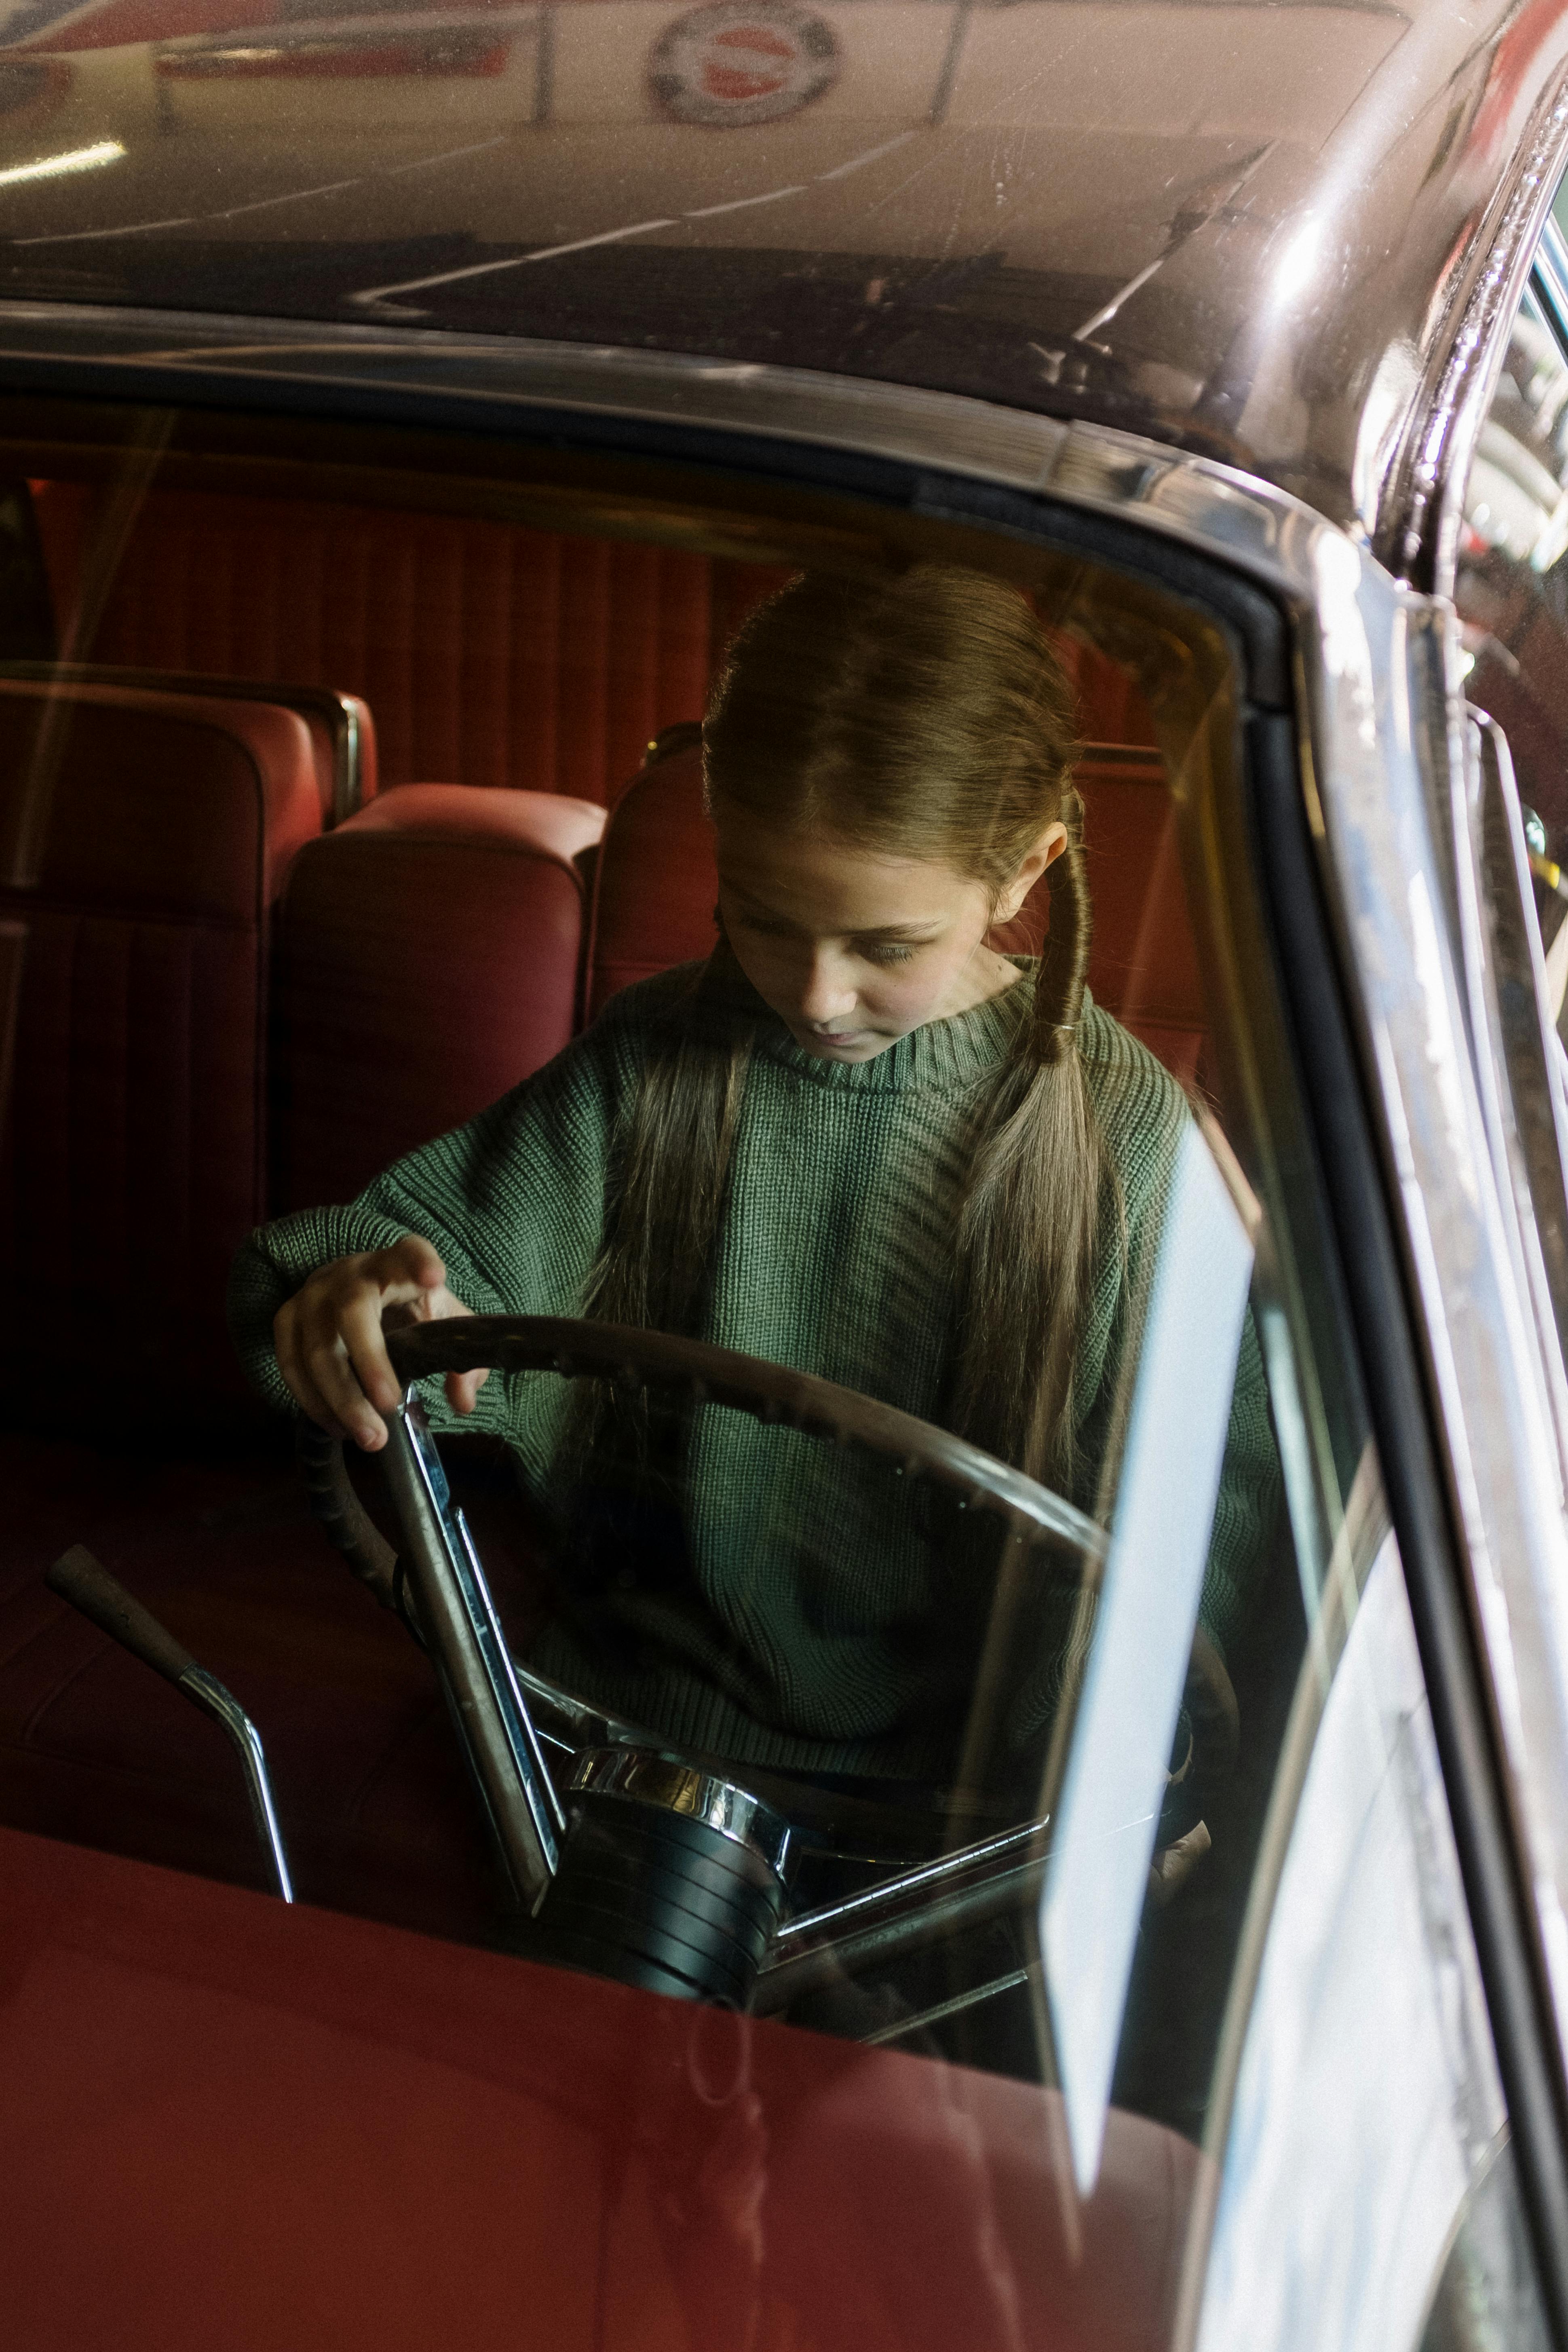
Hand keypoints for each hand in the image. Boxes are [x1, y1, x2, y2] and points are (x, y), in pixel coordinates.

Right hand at [273, 1233, 488, 1449]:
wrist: (358, 1293)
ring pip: (317, 1348)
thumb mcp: (442, 1325)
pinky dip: (313, 1401)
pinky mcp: (286, 1318)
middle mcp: (350, 1273)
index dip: (419, 1262)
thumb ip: (464, 1361)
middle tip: (390, 1407)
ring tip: (370, 1438)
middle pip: (353, 1313)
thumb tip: (462, 1401)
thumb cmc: (406, 1310)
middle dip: (370, 1364)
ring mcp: (312, 1295)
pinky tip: (339, 1428)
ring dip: (342, 1399)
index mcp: (397, 1263)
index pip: (410, 1253)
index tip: (434, 1277)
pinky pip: (290, 1364)